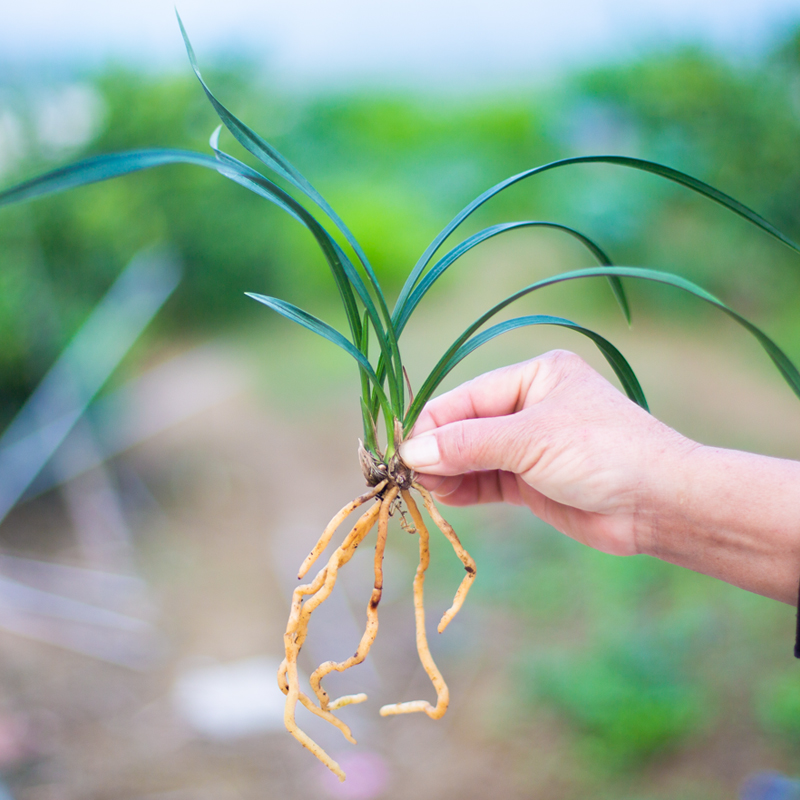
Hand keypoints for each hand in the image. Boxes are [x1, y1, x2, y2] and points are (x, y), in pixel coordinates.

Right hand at [399, 350, 696, 556]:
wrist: (660, 504)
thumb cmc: (602, 453)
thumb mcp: (530, 440)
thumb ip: (467, 444)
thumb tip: (411, 452)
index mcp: (534, 376)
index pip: (465, 398)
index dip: (431, 425)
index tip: (404, 454)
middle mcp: (529, 405)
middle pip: (464, 427)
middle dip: (437, 450)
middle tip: (411, 477)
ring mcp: (530, 445)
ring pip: (471, 455)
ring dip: (447, 472)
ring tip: (426, 490)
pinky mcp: (532, 481)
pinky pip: (486, 480)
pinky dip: (464, 488)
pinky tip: (446, 496)